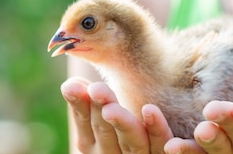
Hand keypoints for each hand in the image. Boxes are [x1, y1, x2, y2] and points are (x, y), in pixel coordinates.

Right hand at [61, 78, 193, 153]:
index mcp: (93, 146)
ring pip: (132, 142)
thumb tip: (71, 84)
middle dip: (100, 109)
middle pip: (106, 132)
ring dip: (123, 123)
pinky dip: (157, 130)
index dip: (80, 104)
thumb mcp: (98, 125)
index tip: (73, 86)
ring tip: (112, 107)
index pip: (85, 122)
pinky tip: (150, 110)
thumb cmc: (117, 139)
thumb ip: (86, 105)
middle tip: (96, 89)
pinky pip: (161, 147)